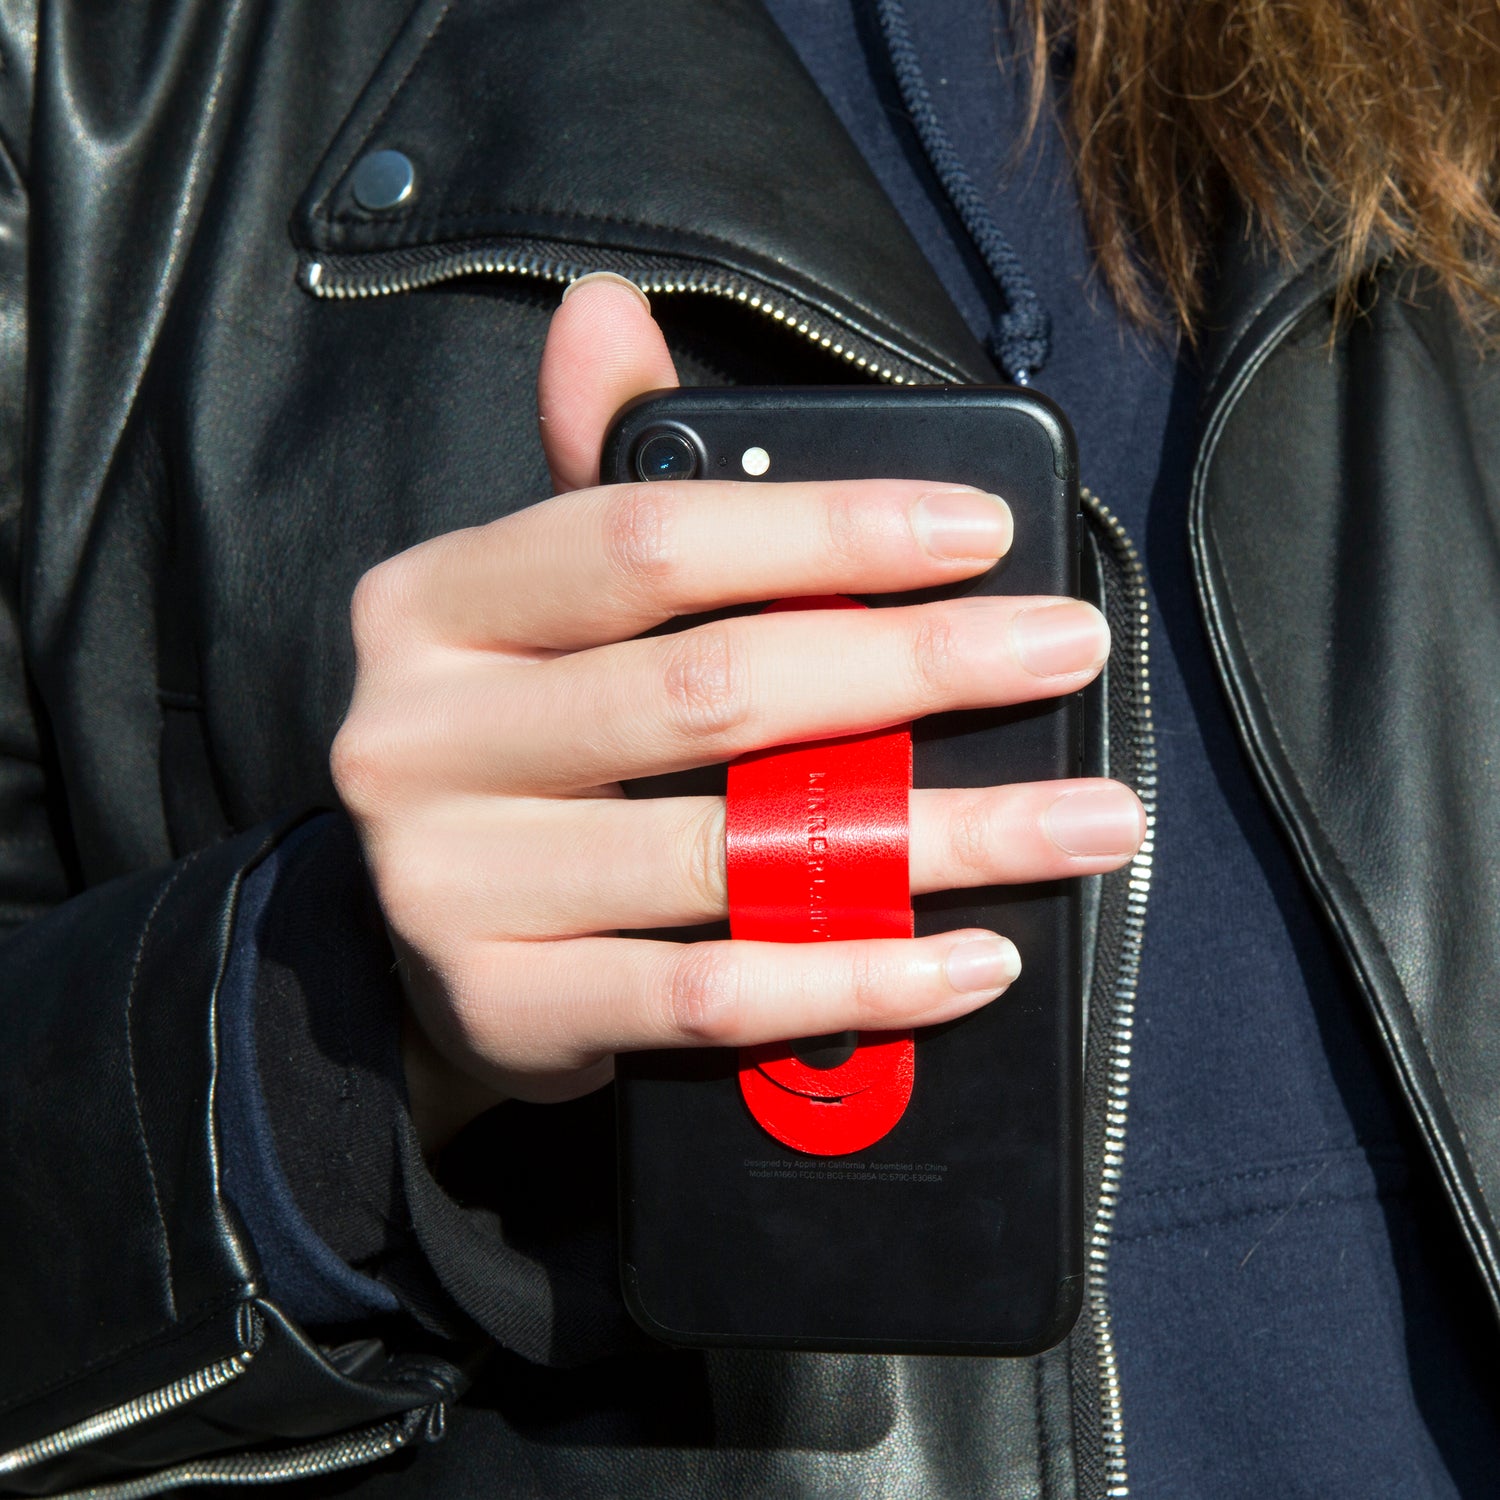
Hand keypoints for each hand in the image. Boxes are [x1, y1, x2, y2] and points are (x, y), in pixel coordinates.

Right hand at [332, 273, 1144, 1150]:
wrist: (433, 954)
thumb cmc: (526, 750)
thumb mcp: (542, 604)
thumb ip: (599, 473)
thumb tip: (608, 308)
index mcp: (434, 604)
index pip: (643, 540)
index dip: (823, 529)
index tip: (979, 530)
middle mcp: (414, 735)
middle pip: (705, 689)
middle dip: (913, 665)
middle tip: (1063, 649)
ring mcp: (444, 882)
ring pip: (729, 855)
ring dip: (936, 839)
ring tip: (1082, 822)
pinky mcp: (498, 1006)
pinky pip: (710, 998)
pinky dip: (858, 979)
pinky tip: (973, 957)